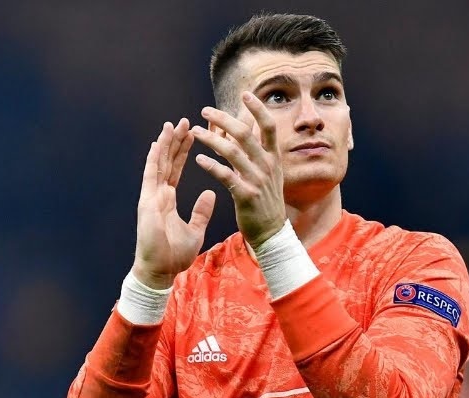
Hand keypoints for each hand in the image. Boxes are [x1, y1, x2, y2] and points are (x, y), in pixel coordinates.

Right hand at [133, 119, 216, 289]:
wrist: (160, 270)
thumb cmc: (174, 255)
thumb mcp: (195, 230)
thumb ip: (201, 211)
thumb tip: (211, 193)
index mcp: (168, 199)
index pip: (177, 169)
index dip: (184, 151)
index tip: (192, 133)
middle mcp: (158, 194)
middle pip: (168, 162)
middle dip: (176, 141)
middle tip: (184, 121)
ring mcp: (151, 197)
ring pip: (158, 164)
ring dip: (165, 145)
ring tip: (172, 125)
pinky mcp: (147, 203)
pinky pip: (150, 177)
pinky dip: (154, 160)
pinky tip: (158, 144)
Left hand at [190, 92, 286, 245]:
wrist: (271, 232)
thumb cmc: (264, 201)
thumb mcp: (266, 173)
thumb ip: (254, 151)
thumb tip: (242, 127)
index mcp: (273, 157)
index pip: (269, 126)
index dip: (258, 108)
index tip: (245, 94)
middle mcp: (267, 165)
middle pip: (245, 134)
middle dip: (224, 119)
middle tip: (205, 111)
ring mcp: (257, 180)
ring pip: (232, 152)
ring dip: (211, 139)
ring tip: (194, 132)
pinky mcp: (246, 195)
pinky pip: (226, 176)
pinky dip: (212, 165)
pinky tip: (199, 159)